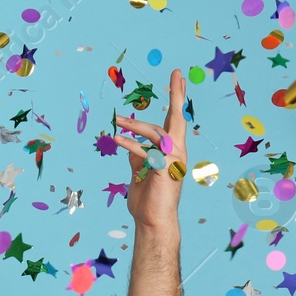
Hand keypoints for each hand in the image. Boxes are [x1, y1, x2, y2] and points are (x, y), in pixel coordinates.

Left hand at [112, 67, 186, 237]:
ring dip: (136, 125)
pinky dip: (130, 145)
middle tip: (176, 74)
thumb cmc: (147, 200)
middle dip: (177, 96)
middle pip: (178, 119)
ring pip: (157, 133)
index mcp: (173, 152)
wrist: (153, 221)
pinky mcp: (164, 170)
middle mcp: (178, 153)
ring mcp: (173, 161)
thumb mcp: (139, 173)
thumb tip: (130, 145)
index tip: (178, 79)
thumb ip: (138, 158)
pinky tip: (117, 139)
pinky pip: (146, 152)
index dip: (177, 101)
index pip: (176, 122)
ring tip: (118, 119)